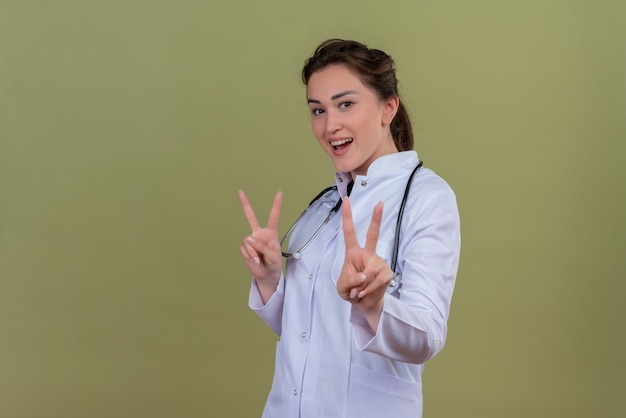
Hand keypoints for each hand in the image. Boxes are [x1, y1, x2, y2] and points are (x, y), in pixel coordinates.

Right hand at [239, 190, 282, 295]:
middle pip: (251, 216)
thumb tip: (250, 239)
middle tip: (240, 191)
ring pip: (248, 241)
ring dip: (254, 252)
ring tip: (260, 259)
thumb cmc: (274, 264)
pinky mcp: (244, 247)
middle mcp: (259, 233)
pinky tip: (254, 260)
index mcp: (271, 233)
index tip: (279, 193)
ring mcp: (251, 240)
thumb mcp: (274, 256)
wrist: (266, 274)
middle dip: (245, 204)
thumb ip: (264, 247)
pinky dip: (249, 256)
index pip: (273, 216)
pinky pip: (244, 249)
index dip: (276, 205)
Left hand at [337, 197, 392, 329]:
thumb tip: (363, 275)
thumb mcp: (342, 287)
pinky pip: (377, 281)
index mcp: (353, 253)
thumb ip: (349, 280)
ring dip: (361, 285)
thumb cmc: (351, 291)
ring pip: (369, 271)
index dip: (347, 216)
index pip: (349, 232)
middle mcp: (367, 254)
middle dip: (376, 219)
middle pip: (373, 234)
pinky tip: (365, 292)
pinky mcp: (387, 273)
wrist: (364, 303)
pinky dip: (368, 290)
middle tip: (380, 203)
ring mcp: (378, 262)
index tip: (346, 200)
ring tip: (358, 290)